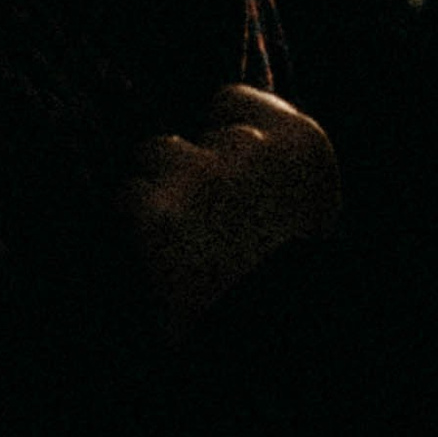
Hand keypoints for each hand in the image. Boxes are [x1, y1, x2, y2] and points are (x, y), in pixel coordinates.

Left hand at [124, 85, 340, 330]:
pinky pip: (128, 194)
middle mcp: (254, 146)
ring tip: (178, 239)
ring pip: (154, 154)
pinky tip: (155, 255)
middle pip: (192, 134)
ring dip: (158, 189)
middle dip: (188, 170)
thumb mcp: (309, 205)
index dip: (217, 137)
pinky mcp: (159, 212)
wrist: (268, 335)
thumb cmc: (289, 280)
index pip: (231, 101)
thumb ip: (272, 159)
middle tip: (202, 222)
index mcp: (302, 143)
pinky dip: (133, 222)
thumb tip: (217, 130)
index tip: (220, 172)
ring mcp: (203, 175)